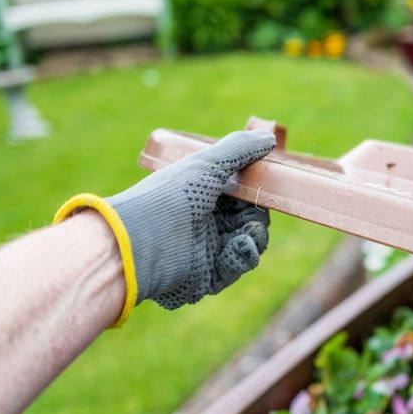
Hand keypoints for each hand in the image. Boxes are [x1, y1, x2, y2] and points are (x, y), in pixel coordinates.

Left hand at [106, 129, 275, 308]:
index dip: (256, 192)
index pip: (240, 194)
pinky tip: (239, 247)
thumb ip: (240, 149)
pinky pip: (238, 265)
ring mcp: (207, 250)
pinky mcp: (209, 276)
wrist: (143, 242)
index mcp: (201, 195)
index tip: (267, 188)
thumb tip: (268, 137)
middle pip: (250, 220)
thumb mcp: (207, 164)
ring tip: (247, 235)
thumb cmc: (171, 197)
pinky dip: (244, 256)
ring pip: (249, 243)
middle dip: (258, 218)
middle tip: (254, 217)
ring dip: (255, 237)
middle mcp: (204, 222)